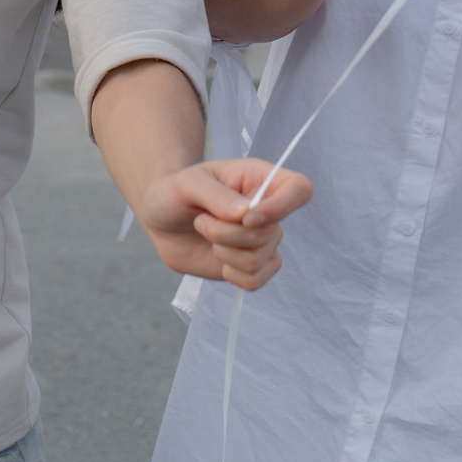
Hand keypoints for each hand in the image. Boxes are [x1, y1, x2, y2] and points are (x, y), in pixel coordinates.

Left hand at [138, 157, 311, 290]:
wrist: (161, 221)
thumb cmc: (175, 192)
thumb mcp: (187, 184)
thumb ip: (217, 196)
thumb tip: (246, 214)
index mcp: (259, 180)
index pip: (300, 189)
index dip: (282, 206)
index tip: (248, 217)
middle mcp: (267, 210)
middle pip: (271, 232)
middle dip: (228, 234)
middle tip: (201, 221)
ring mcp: (260, 240)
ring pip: (260, 258)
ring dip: (224, 252)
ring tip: (205, 233)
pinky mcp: (251, 266)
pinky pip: (256, 281)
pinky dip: (232, 274)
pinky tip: (217, 259)